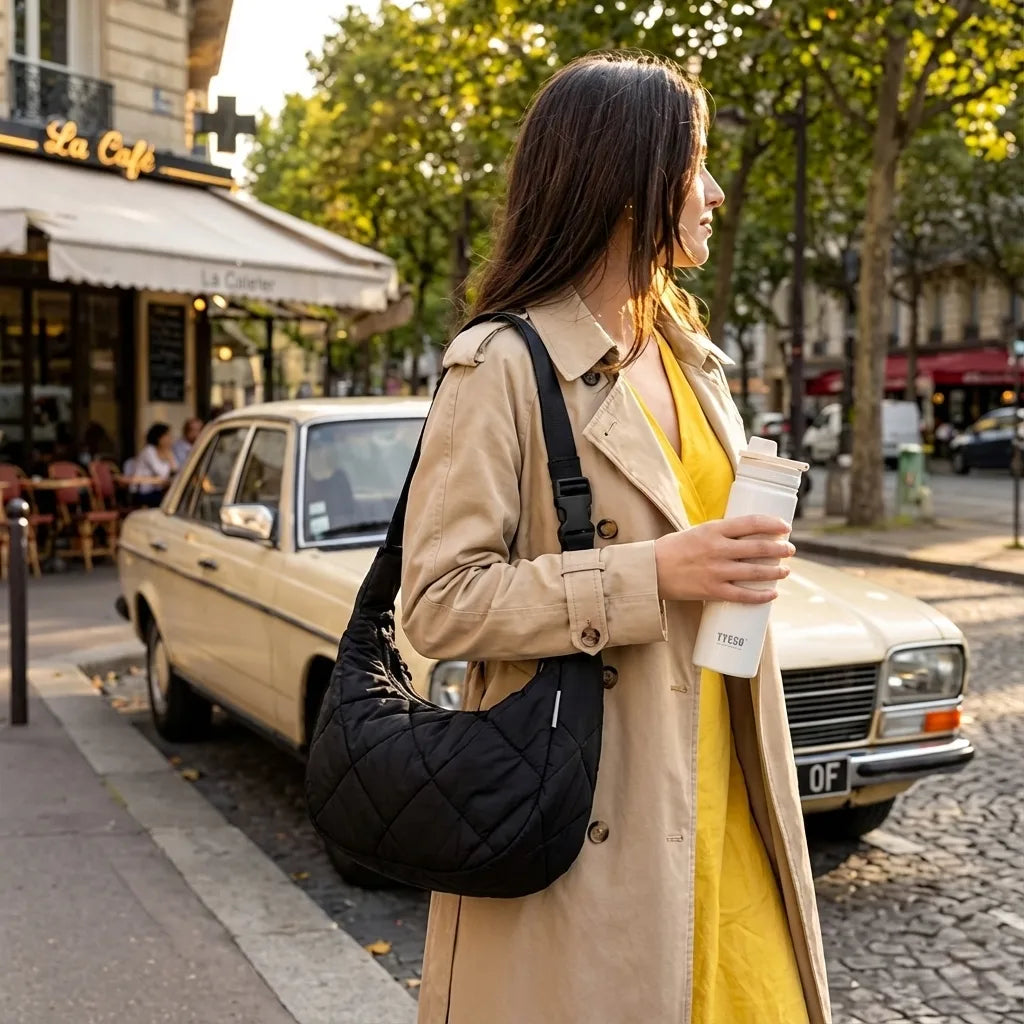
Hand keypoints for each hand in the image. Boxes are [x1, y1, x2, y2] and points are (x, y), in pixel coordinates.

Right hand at [654, 515, 794, 603]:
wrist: (651, 571)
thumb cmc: (674, 549)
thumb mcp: (698, 532)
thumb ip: (721, 534)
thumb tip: (748, 537)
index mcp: (713, 530)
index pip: (751, 523)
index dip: (772, 524)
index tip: (786, 526)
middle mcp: (718, 549)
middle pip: (758, 547)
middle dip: (780, 549)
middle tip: (790, 550)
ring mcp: (716, 571)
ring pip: (755, 572)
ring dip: (775, 571)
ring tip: (785, 571)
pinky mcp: (712, 590)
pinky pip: (743, 595)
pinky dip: (761, 596)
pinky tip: (772, 594)